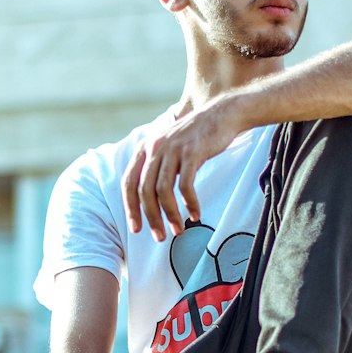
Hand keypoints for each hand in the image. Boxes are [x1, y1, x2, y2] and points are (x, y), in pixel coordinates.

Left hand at [121, 99, 243, 240]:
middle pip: (145, 191)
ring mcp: (173, 149)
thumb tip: (150, 199)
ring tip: (178, 230)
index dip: (131, 208)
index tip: (137, 228)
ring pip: (163, 191)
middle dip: (151, 218)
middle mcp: (156, 147)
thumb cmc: (197, 137)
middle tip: (160, 237)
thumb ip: (157, 166)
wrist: (222, 115)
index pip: (129, 183)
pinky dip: (190, 203)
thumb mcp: (170, 147)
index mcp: (146, 148)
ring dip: (170, 215)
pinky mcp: (192, 152)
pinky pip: (186, 186)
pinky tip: (195, 214)